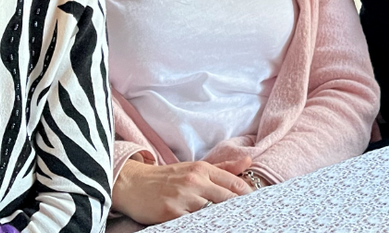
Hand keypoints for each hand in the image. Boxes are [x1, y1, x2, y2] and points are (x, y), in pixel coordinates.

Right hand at [112, 155, 253, 223]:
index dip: (248, 197)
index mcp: (202, 169)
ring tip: (227, 223)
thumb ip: (223, 168)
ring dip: (220, 219)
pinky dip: (202, 225)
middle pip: (227, 199)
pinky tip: (206, 225)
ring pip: (212, 212)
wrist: (132, 184)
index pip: (235, 184)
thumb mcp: (194, 168)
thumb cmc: (167, 178)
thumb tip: (248, 162)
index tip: (256, 206)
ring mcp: (182, 197)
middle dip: (238, 210)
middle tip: (247, 219)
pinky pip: (193, 223)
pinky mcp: (171, 213)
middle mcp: (194, 181)